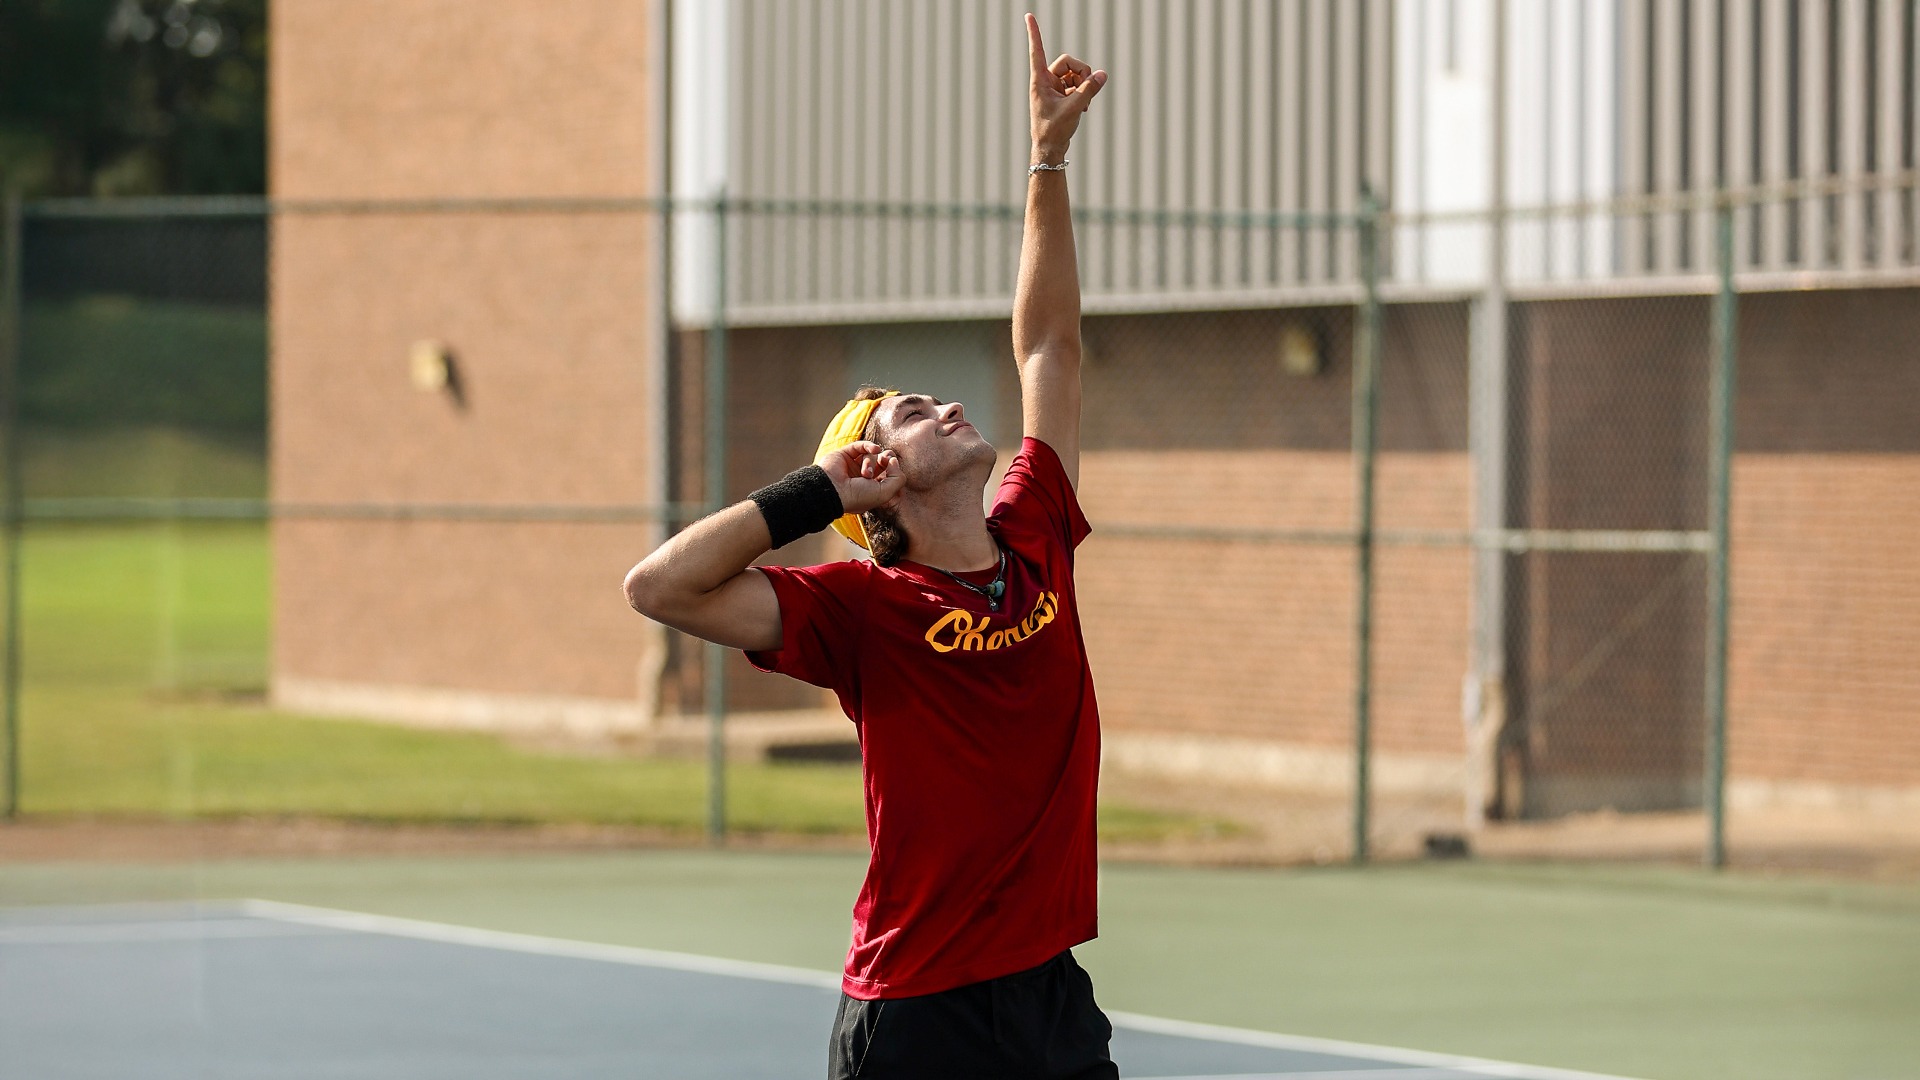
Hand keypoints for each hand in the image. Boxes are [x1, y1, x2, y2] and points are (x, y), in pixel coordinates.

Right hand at [817, 440, 904, 514]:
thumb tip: (894, 460)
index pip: (888, 475)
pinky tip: (875, 449)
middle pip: (881, 462)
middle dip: (885, 460)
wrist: (832, 491)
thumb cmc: (858, 496)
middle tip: (884, 461)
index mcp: (872, 489)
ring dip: (871, 461)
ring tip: (866, 473)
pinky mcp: (844, 455)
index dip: (893, 469)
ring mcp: (852, 466)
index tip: (893, 469)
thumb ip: (898, 478)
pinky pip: (860, 446)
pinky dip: (869, 446)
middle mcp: (862, 478)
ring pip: (870, 455)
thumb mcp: (885, 493)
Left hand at [1026, 13, 1106, 160]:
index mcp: (1040, 80)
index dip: (1034, 33)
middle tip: (1088, 89)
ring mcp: (1054, 88)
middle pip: (1068, 62)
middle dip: (1081, 73)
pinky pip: (1077, 85)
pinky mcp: (1061, 95)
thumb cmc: (1054, 130)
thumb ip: (1089, 90)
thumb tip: (1102, 74)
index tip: (1028, 16)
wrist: (1050, 149)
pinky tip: (1084, 108)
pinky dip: (1083, 93)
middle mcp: (1045, 81)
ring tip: (1084, 104)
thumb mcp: (1074, 109)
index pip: (1037, 51)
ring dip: (1083, 85)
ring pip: (1074, 74)